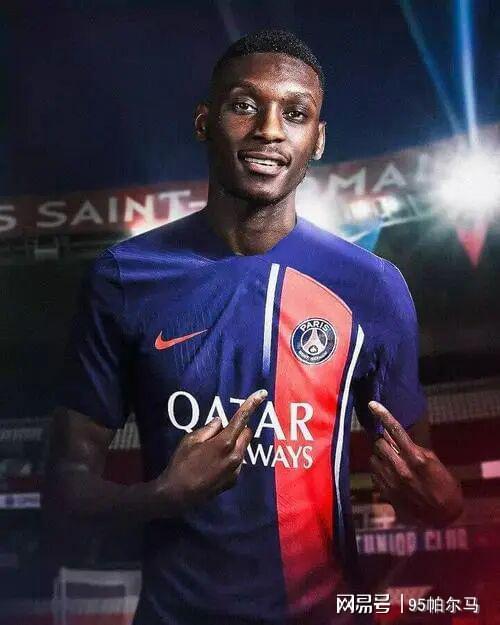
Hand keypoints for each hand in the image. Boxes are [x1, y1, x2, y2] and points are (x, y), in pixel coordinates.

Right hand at [154, 389, 266, 515]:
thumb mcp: (191, 440)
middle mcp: (236, 456)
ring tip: (212, 452)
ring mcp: (236, 470)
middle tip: (220, 432)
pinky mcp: (234, 481)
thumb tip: (220, 421)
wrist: (177, 495)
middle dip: (238, 429)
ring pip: (242, 448)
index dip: (252, 404)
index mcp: (225, 442)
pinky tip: (213, 465)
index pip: (242, 418)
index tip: (262, 393)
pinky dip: (230, 458)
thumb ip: (209, 428)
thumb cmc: (181, 464)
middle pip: (246, 433)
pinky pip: (237, 462)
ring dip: (234, 444)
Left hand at [368, 400, 462, 526]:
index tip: (372, 404)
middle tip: (392, 447)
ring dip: (380, 457)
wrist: (442, 516)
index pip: (395, 430)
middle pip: (379, 443)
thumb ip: (412, 448)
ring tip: (392, 463)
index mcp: (415, 458)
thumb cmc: (443, 484)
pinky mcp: (385, 493)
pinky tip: (391, 476)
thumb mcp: (432, 461)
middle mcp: (400, 469)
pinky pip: (374, 474)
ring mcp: (391, 482)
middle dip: (384, 442)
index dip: (382, 415)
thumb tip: (394, 436)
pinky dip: (379, 471)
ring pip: (373, 459)